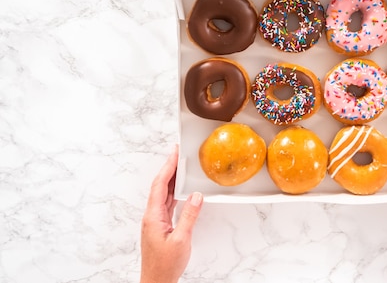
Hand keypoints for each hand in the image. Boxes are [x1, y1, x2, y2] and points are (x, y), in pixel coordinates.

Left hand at [141, 145, 202, 282]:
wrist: (157, 282)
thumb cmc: (165, 266)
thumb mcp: (182, 240)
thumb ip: (189, 216)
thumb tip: (196, 196)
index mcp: (153, 216)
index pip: (160, 185)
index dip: (168, 167)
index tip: (175, 153)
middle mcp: (152, 216)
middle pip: (160, 187)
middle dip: (169, 169)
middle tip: (178, 154)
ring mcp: (155, 221)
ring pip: (164, 195)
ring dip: (172, 180)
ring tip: (181, 167)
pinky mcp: (161, 227)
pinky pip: (167, 204)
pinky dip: (174, 193)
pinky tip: (181, 190)